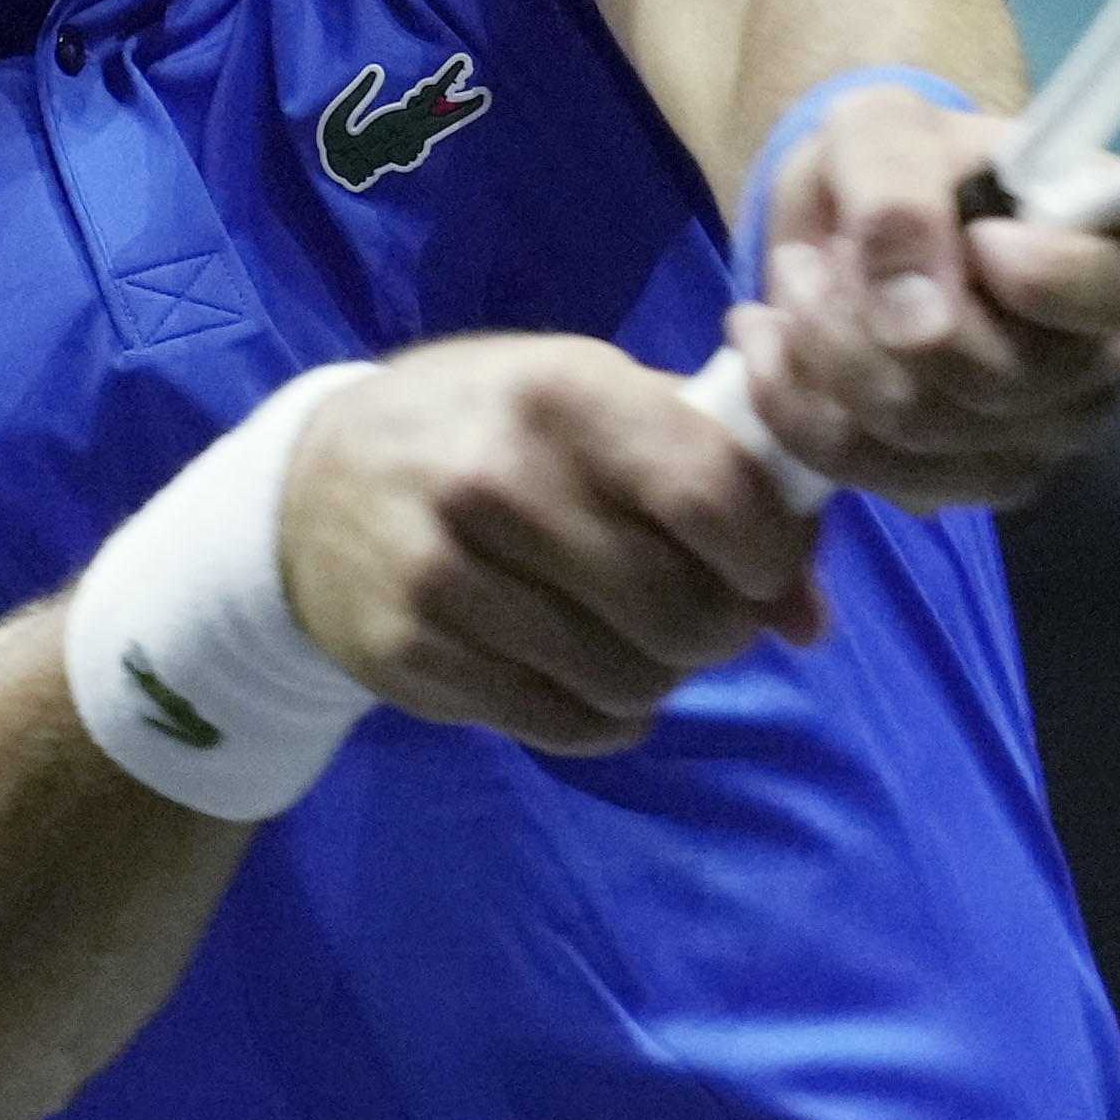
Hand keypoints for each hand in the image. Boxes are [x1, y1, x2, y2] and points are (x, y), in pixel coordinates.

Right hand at [279, 335, 827, 755]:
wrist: (310, 488)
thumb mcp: (594, 405)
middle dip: (722, 629)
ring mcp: (446, 574)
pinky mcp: (413, 657)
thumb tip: (809, 615)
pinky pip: (564, 726)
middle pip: (681, 608)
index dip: (771, 554)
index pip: (716, 497)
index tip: (767, 567)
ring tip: (635, 639)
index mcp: (564, 393)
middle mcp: (501, 479)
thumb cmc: (488, 429)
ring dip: (660, 677)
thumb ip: (714, 479)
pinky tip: (584, 676)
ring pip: (628, 680)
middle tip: (706, 615)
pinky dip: (605, 717)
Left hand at [719, 82, 1119, 511]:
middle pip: (999, 379)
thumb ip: (901, 192)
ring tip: (796, 280)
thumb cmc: (902, 161)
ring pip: (918, 431)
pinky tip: (775, 342)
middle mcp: (1107, 366)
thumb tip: (914, 317)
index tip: (982, 236)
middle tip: (827, 246)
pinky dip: (793, 403)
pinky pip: (865, 470)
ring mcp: (1041, 440)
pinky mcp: (962, 483)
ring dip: (822, 348)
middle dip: (877, 309)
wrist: (856, 222)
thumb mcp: (886, 127)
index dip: (1048, 278)